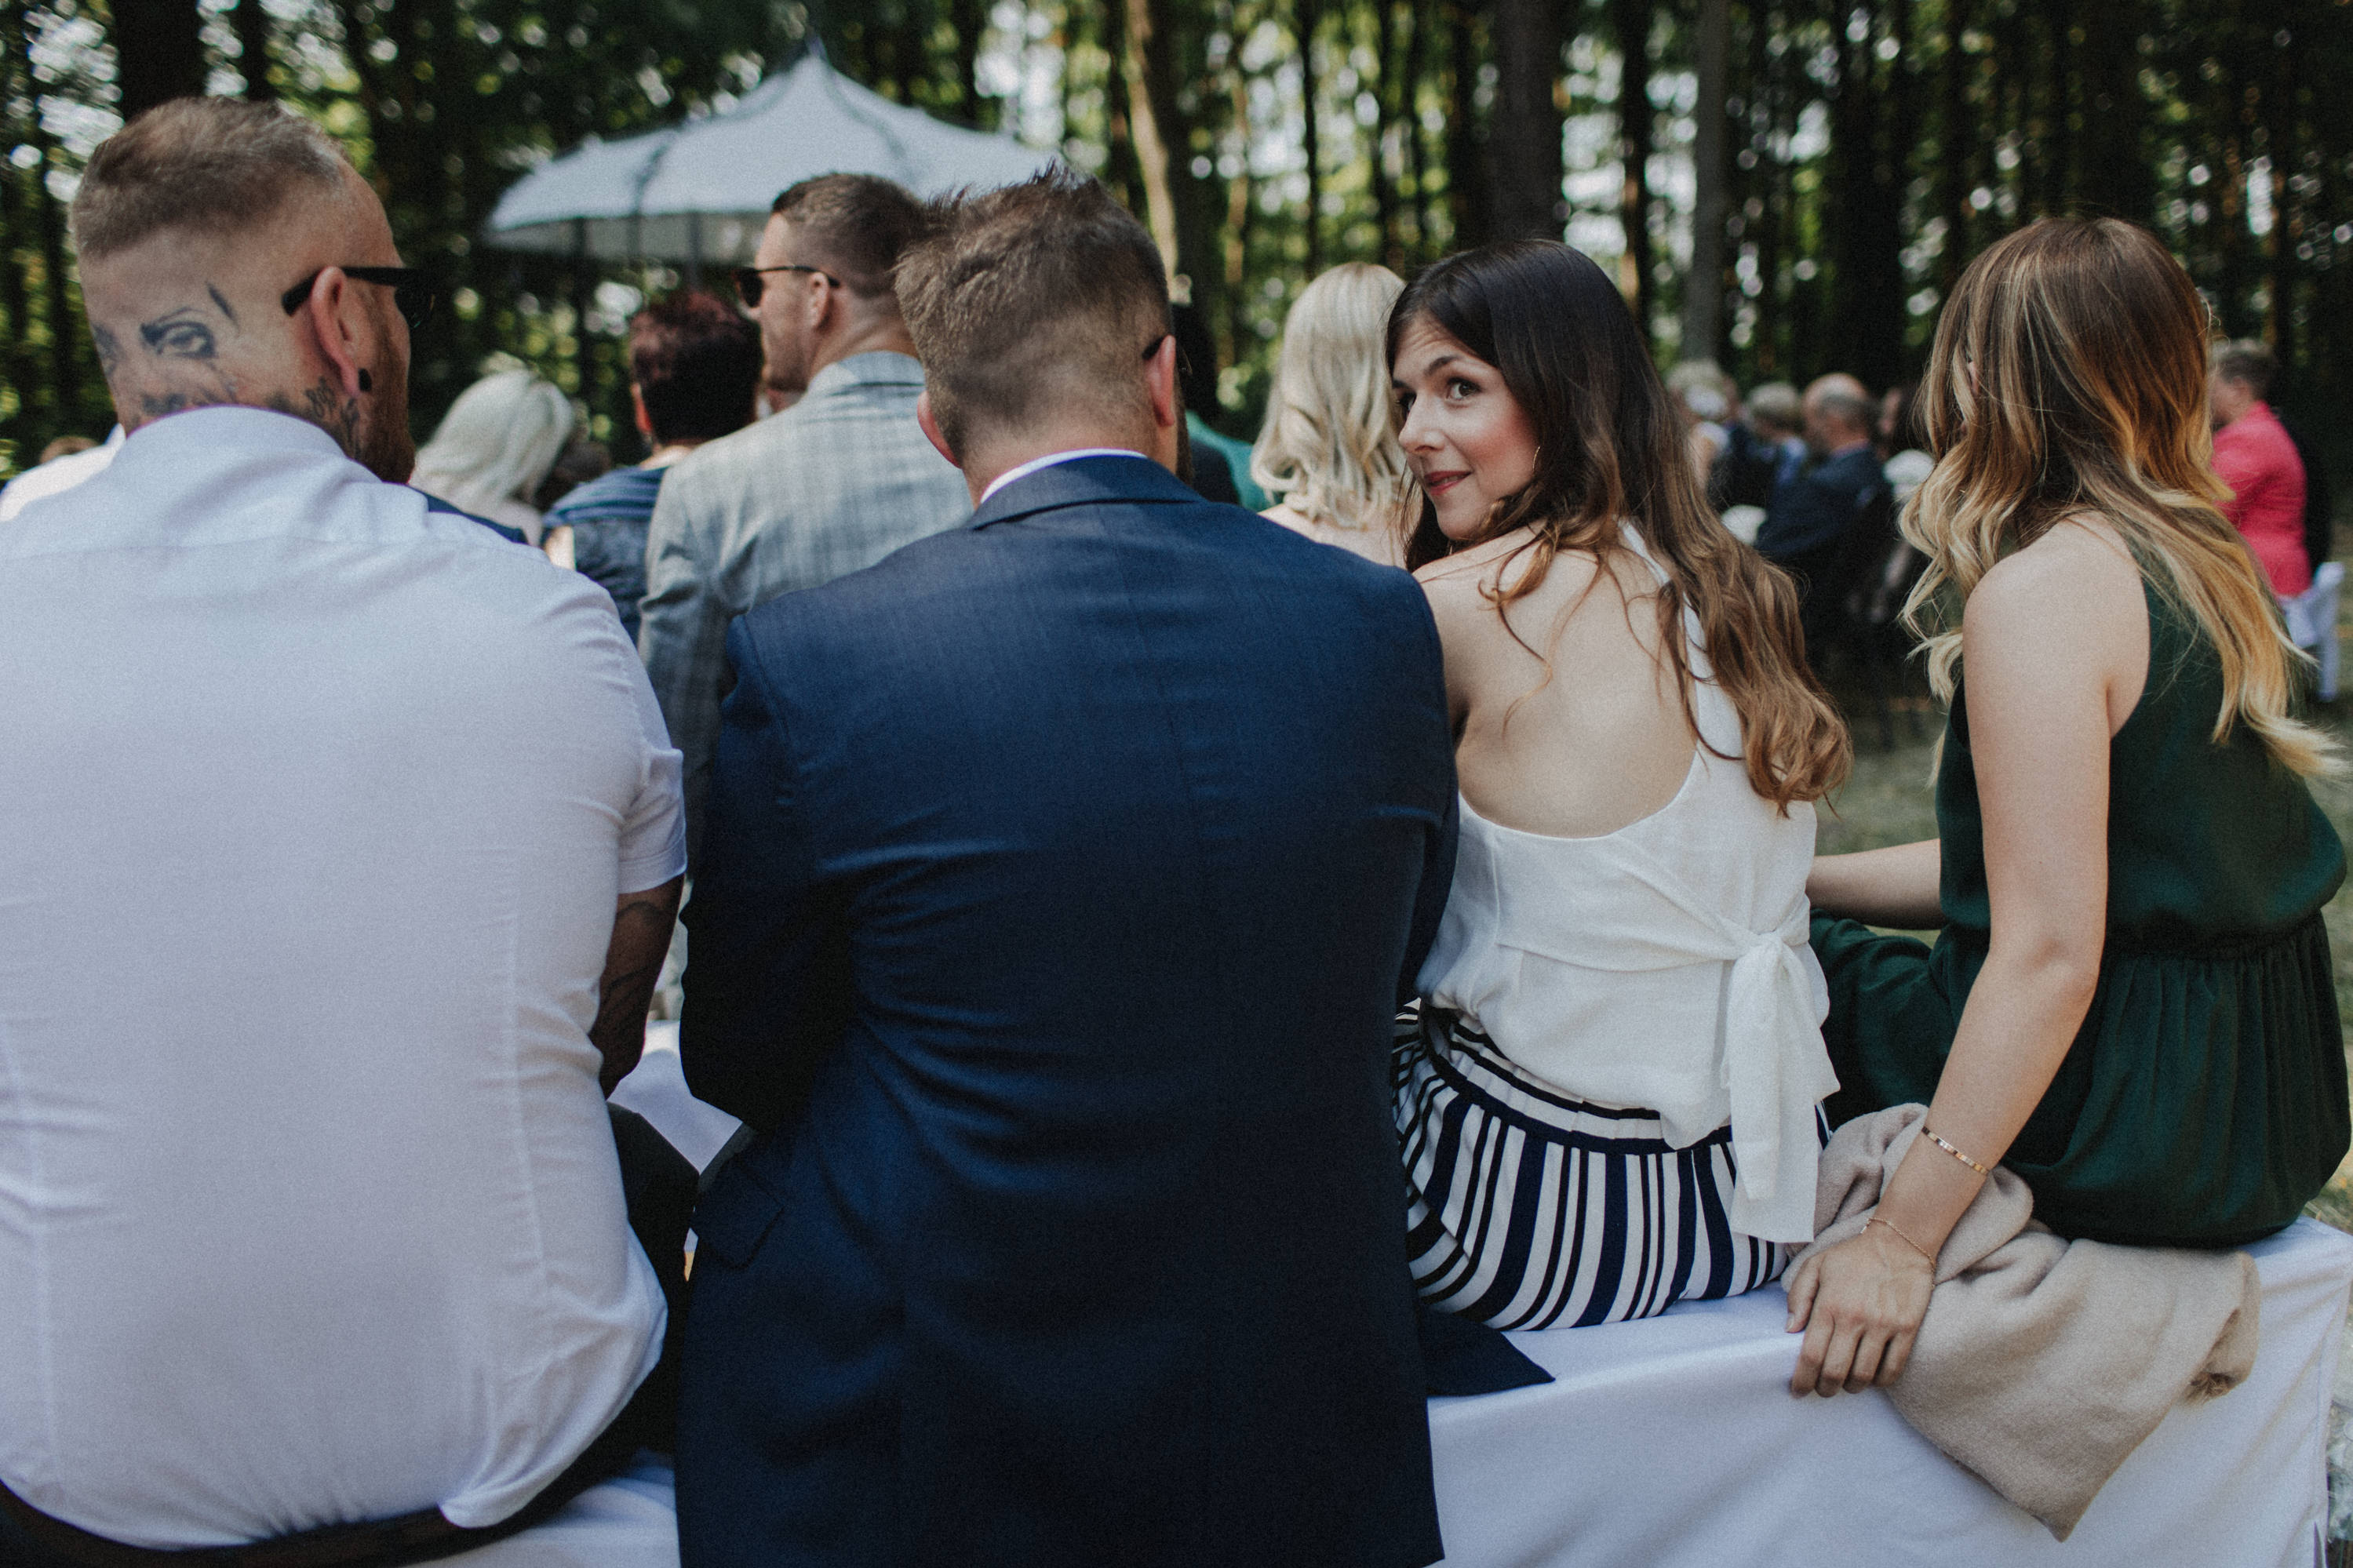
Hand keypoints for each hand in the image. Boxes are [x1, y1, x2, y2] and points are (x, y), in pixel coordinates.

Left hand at [1784, 1222, 1934, 1396]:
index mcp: (1830, 1305)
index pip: (1811, 1355)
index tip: (1797, 1391)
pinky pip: (1894, 1368)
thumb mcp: (1816, 1265)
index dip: (1801, 1380)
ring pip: (1864, 1375)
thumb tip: (1790, 1329)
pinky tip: (1872, 1379)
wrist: (1899, 1243)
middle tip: (1822, 1391)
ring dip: (1852, 1387)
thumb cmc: (1853, 1256)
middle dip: (1825, 1389)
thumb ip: (1799, 1296)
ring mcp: (1883, 1325)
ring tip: (1846, 1384)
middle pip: (1836, 1371)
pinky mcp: (1907, 1328)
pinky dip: (1881, 1381)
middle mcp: (1855, 1318)